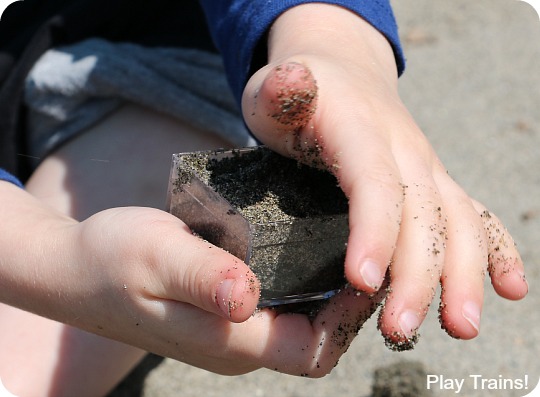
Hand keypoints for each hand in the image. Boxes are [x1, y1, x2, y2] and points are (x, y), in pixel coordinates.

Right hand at [0, 182, 381, 376]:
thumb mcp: (155, 257)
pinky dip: (302, 281)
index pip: (313, 350)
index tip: (366, 266)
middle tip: (364, 248)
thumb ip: (203, 278)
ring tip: (344, 240)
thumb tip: (247, 298)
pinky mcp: (225, 311)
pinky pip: (279, 305)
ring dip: (329, 290)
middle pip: (316, 340)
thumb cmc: (111, 260)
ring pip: (301, 323)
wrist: (76, 268)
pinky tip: (304, 242)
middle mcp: (238, 345)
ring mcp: (232, 330)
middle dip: (349, 304)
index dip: (349, 317)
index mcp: (229, 341)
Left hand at [241, 4, 527, 347]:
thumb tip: (294, 81)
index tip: (363, 282)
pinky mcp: (435, 182)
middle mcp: (405, 148)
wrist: (342, 72)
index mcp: (360, 128)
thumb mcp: (274, 92)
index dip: (374, 232)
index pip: (374, 181)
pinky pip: (475, 215)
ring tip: (460, 327)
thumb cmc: (299, 95)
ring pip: (457, 220)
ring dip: (463, 275)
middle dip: (417, 274)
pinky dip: (497, 250)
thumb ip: (280, 94)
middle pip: (423, 212)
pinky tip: (510, 289)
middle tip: (399, 329)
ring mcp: (426, 166)